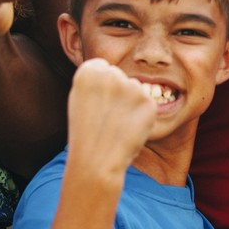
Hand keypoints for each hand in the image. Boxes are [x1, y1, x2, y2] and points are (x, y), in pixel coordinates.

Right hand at [66, 58, 155, 175]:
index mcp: (89, 70)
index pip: (102, 67)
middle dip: (117, 93)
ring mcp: (132, 87)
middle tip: (107, 117)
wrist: (96, 161)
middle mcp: (111, 73)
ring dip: (130, 104)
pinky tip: (128, 129)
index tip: (97, 103)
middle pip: (120, 76)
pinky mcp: (149, 102)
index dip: (101, 88)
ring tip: (116, 125)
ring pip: (135, 89)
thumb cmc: (85, 133)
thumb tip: (113, 72)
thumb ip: (96, 81)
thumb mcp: (79, 98)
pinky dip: (141, 116)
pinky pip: (147, 104)